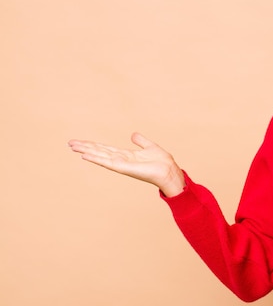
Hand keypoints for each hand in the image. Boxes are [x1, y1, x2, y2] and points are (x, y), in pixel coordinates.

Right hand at [68, 132, 184, 196]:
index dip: (93, 145)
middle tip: (70, 143)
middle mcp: (121, 160)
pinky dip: (96, 158)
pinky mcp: (123, 168)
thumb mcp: (150, 146)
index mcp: (126, 155)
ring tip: (73, 147)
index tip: (80, 142)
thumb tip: (133, 135)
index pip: (105, 149)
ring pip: (100, 155)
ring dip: (87, 151)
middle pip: (99, 151)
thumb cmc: (162, 162)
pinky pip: (107, 162)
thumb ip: (141, 141)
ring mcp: (121, 164)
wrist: (169, 170)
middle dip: (85, 147)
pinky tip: (85, 155)